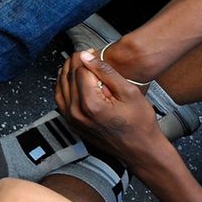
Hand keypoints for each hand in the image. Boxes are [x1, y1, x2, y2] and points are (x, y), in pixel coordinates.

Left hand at [55, 50, 166, 170]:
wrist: (141, 150)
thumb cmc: (140, 123)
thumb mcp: (129, 92)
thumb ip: (106, 72)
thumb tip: (87, 56)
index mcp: (90, 104)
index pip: (78, 70)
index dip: (85, 57)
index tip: (91, 51)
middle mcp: (76, 113)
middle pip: (67, 77)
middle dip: (75, 63)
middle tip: (86, 55)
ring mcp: (71, 120)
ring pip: (60, 87)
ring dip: (67, 73)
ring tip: (80, 65)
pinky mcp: (71, 124)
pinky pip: (60, 99)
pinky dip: (64, 86)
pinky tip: (73, 80)